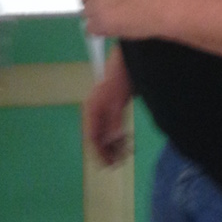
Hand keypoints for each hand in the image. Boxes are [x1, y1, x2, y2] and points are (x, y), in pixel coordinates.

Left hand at [80, 0, 176, 39]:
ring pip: (86, 12)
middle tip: (106, 7)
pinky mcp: (100, 24)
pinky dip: (98, 30)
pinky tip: (110, 27)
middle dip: (93, 0)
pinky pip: (90, 28)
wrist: (165, 8)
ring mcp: (97, 5)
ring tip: (113, 18)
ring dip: (96, 15)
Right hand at [84, 49, 132, 165]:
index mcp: (91, 108)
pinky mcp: (113, 106)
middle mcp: (94, 110)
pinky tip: (127, 140)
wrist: (129, 58)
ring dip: (114, 144)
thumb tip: (114, 139)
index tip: (109, 163)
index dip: (99, 151)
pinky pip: (112, 126)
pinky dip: (118, 135)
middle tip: (121, 160)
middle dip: (107, 150)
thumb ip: (114, 119)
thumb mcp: (118, 100)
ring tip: (126, 152)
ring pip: (105, 133)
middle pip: (97, 137)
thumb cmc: (121, 76)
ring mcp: (104, 108)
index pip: (91, 136)